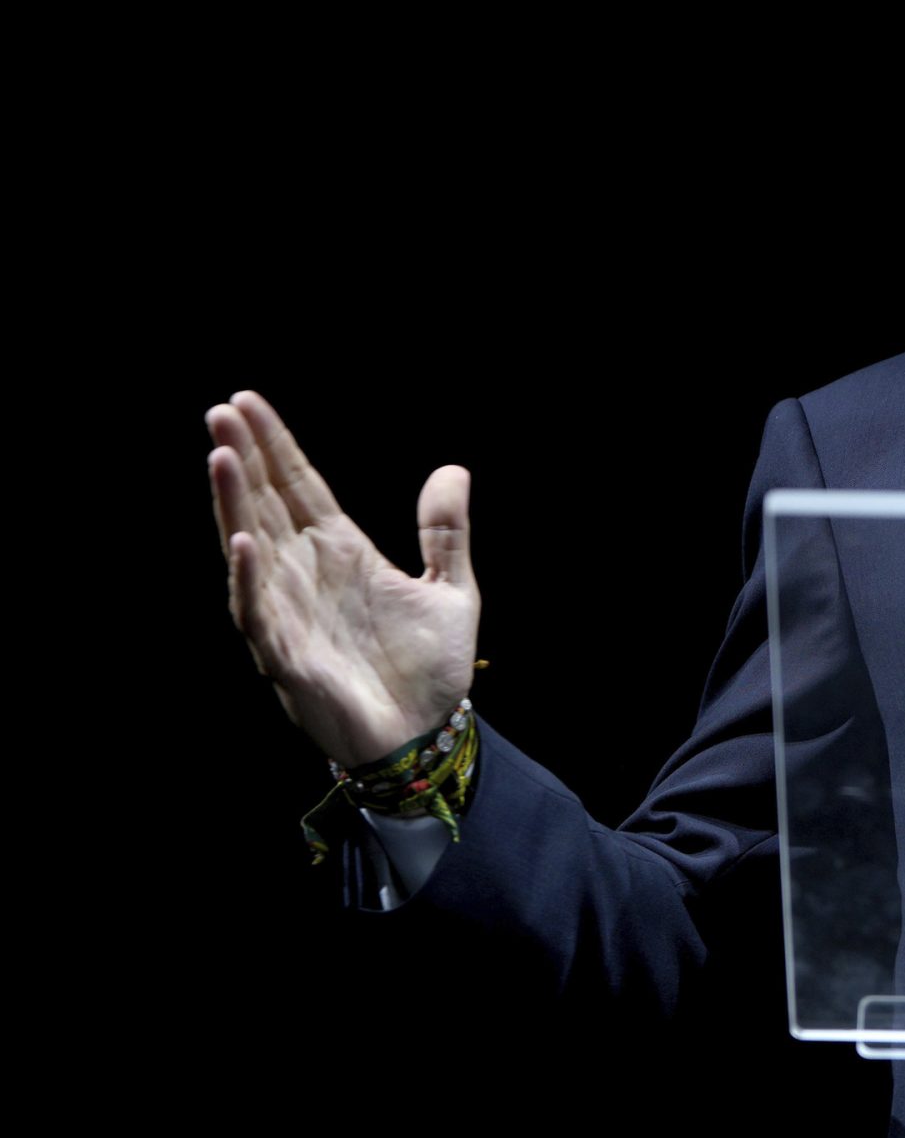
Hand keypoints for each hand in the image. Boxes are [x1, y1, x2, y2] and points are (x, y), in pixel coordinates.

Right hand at [208, 390, 479, 767]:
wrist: (426, 736)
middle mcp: (306, 575)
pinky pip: (260, 614)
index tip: (246, 401)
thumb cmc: (429, 668)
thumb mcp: (452, 589)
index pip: (299, 487)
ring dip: (234, 506)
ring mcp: (291, 613)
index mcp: (342, 553)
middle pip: (266, 506)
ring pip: (252, 550)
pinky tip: (242, 543)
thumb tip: (452, 468)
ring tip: (220, 457)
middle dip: (242, 460)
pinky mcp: (289, 657)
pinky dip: (250, 580)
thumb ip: (445, 530)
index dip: (274, 446)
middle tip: (219, 411)